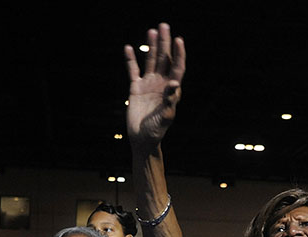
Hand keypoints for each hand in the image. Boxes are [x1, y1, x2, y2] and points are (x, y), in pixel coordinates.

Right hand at [125, 22, 185, 148]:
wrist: (142, 139)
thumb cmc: (157, 131)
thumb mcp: (165, 118)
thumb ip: (170, 101)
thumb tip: (173, 84)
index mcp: (171, 90)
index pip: (177, 67)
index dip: (179, 54)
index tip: (178, 40)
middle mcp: (161, 84)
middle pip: (164, 59)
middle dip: (165, 43)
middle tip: (164, 26)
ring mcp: (148, 84)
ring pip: (151, 61)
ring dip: (151, 46)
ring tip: (152, 30)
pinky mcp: (136, 88)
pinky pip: (133, 70)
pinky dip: (130, 59)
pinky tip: (128, 47)